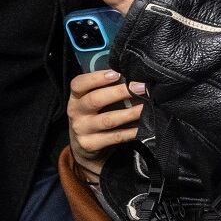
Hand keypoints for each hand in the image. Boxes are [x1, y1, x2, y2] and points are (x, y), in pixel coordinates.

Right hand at [66, 67, 143, 182]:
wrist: (83, 146)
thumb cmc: (93, 116)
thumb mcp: (91, 102)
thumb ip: (104, 90)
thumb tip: (131, 78)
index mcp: (75, 98)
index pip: (78, 84)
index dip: (96, 78)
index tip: (116, 74)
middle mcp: (76, 112)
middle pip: (95, 100)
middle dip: (120, 92)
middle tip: (141, 88)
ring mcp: (82, 129)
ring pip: (108, 120)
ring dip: (129, 113)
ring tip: (145, 107)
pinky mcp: (90, 144)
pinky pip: (115, 137)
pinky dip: (131, 132)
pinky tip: (142, 127)